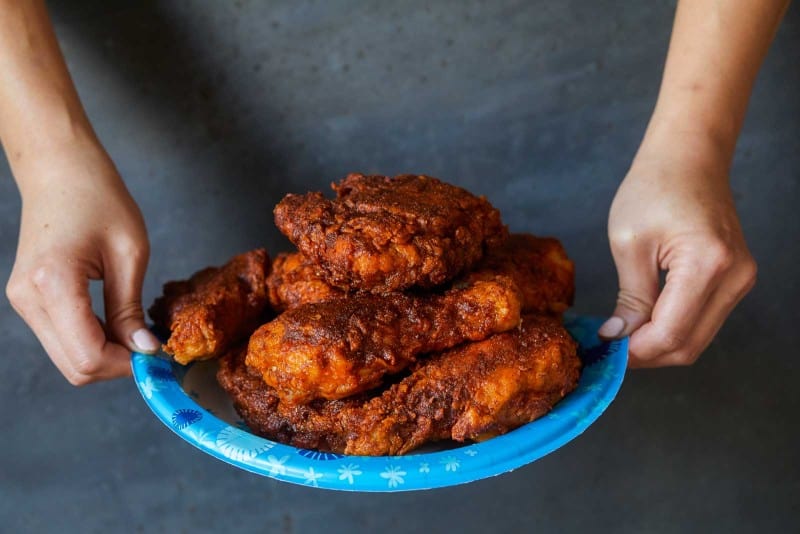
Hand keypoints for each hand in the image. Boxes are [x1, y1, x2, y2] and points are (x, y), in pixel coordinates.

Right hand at [5, 139, 159, 384]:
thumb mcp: (130, 253)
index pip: (87, 355)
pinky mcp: (28, 299)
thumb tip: (145, 351)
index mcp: (53, 283)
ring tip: (137, 333)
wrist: (61, 169)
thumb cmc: (99, 198)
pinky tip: (117, 325)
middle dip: (117, 366)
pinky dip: (91, 341)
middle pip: (74, 367)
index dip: (127, 365)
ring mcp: (23, 301)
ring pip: (67, 358)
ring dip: (105, 356)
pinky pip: (62, 338)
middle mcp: (28, 298)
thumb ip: (131, 309)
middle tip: (152, 349)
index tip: (159, 357)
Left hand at [600, 137, 756, 367]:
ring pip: (698, 338)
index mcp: (707, 264)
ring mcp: (740, 280)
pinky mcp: (736, 279)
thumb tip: (619, 338)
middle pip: (689, 345)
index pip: (671, 332)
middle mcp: (734, 277)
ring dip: (659, 346)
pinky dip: (673, 330)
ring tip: (622, 338)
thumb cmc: (653, 189)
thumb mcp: (629, 243)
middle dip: (646, 355)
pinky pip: (704, 321)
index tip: (605, 352)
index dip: (636, 351)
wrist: (688, 159)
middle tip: (609, 352)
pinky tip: (644, 324)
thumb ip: (630, 298)